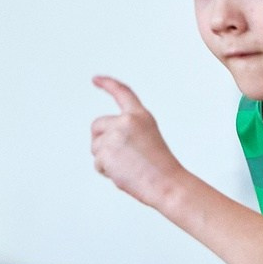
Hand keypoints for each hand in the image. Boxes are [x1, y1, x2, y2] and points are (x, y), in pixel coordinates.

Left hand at [90, 76, 189, 210]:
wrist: (167, 184)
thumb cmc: (161, 169)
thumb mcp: (147, 139)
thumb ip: (126, 133)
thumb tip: (101, 141)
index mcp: (141, 116)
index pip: (122, 93)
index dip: (108, 84)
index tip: (96, 79)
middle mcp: (126, 121)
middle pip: (97, 125)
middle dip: (101, 141)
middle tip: (120, 157)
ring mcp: (115, 135)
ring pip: (95, 146)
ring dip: (105, 159)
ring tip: (128, 167)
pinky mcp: (106, 151)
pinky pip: (97, 163)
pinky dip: (106, 171)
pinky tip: (123, 174)